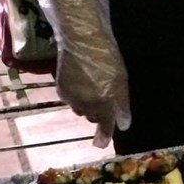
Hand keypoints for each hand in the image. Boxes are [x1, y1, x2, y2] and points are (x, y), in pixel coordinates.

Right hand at [39, 0, 130, 145]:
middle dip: (98, 112)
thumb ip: (122, 106)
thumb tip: (123, 126)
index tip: (100, 144)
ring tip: (92, 84)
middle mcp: (85, 105)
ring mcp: (71, 98)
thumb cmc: (107, 58)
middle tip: (103, 95)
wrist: (81, 39)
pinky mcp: (60, 89)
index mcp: (102, 104)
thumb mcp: (121, 82)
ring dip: (86, 103)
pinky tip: (80, 79)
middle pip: (92, 117)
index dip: (103, 136)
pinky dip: (76, 94)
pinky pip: (70, 99)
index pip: (104, 126)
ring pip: (80, 108)